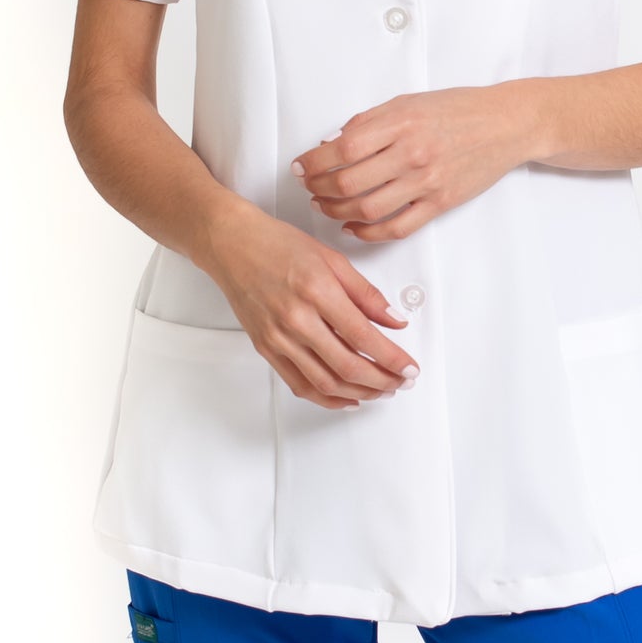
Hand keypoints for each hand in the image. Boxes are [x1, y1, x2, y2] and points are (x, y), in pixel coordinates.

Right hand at [204, 203, 419, 409]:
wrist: (231, 244)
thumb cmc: (277, 244)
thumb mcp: (332, 259)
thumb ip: (366, 294)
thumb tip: (394, 321)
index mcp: (317, 291)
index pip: (364, 337)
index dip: (392, 358)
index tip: (410, 368)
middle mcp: (296, 319)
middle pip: (347, 366)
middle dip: (382, 381)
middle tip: (401, 382)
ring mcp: (278, 338)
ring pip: (325, 382)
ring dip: (359, 393)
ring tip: (381, 391)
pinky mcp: (266, 349)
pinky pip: (300, 384)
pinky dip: (327, 397)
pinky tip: (348, 398)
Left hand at [293, 85, 536, 242]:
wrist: (506, 124)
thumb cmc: (459, 109)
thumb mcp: (410, 102)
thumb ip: (371, 122)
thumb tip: (332, 142)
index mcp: (401, 122)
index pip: (343, 147)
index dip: (314, 161)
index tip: (300, 166)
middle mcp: (412, 153)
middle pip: (350, 182)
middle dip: (319, 189)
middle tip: (309, 188)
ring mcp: (427, 181)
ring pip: (368, 209)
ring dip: (338, 211)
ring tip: (326, 206)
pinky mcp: (440, 203)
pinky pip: (397, 228)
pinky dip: (368, 233)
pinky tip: (353, 227)